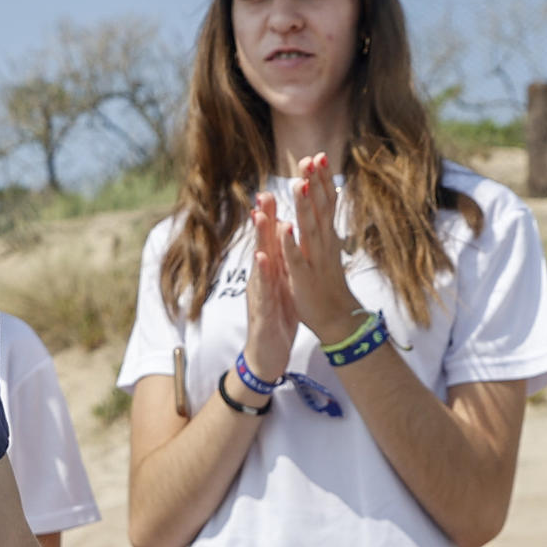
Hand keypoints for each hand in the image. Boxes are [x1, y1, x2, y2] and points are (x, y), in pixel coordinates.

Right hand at [244, 192, 298, 383]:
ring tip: (261, 215)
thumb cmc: (276, 319)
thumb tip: (285, 244)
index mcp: (271, 273)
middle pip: (263, 245)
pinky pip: (264, 290)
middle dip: (265, 218)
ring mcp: (260, 294)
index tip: (277, 191)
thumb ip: (281, 265)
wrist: (266, 355)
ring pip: (260, 263)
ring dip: (260, 239)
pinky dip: (263, 273)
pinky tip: (263, 257)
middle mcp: (262, 279)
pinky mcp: (262, 311)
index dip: (274, 217)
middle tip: (266, 192)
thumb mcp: (280, 288)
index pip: (272, 241)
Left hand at [279, 154, 365, 343]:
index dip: (323, 180)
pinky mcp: (303, 278)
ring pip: (309, 229)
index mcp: (326, 236)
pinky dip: (291, 243)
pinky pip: (296, 259)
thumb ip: (320, 223)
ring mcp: (314, 260)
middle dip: (315, 183)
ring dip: (304, 206)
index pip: (326, 202)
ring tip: (298, 184)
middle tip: (311, 158)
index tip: (318, 156)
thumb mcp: (325, 248)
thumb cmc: (327, 282)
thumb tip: (318, 198)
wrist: (337, 318)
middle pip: (320, 209)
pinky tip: (285, 227)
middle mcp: (323, 244)